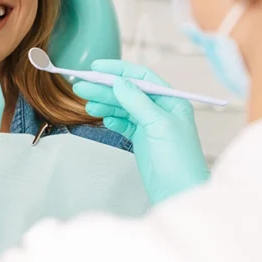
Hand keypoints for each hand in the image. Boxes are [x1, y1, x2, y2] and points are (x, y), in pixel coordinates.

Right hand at [72, 59, 208, 204]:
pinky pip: (124, 124)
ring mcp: (151, 126)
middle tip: (80, 87)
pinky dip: (112, 120)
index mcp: (171, 101)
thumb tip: (118, 81)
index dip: (118, 71)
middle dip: (105, 89)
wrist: (180, 193)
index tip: (96, 68)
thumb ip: (137, 102)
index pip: (141, 78)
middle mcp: (161, 110)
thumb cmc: (177, 160)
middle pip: (128, 92)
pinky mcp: (142, 141)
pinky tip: (103, 118)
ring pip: (123, 108)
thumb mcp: (158, 125)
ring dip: (105, 104)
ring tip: (86, 104)